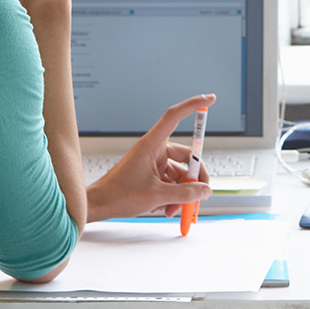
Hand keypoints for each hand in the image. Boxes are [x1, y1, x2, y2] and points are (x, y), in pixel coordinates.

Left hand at [87, 94, 217, 220]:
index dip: (193, 105)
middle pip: (186, 156)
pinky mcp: (152, 175)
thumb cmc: (118, 195)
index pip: (174, 116)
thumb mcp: (156, 196)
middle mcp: (154, 150)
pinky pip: (171, 182)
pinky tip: (165, 208)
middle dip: (194, 178)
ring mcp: (153, 163)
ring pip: (180, 174)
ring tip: (173, 209)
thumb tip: (204, 190)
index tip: (210, 99)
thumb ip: (184, 193)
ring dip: (181, 193)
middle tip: (200, 193)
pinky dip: (172, 196)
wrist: (99, 206)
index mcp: (152, 144)